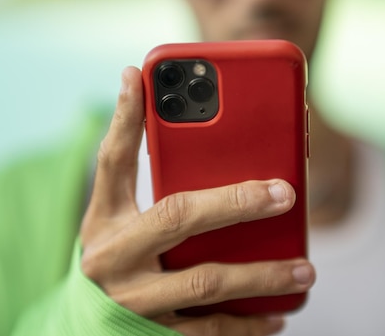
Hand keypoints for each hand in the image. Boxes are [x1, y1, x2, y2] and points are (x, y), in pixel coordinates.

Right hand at [80, 67, 314, 335]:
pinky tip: (278, 316)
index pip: (111, 159)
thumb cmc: (113, 256)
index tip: (139, 75)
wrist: (79, 328)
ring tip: (305, 270)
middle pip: (178, 216)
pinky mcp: (154, 334)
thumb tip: (143, 97)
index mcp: (104, 219)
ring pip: (205, 282)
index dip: (124, 117)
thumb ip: (136, 170)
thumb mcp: (114, 216)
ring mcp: (134, 301)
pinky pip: (209, 331)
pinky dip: (247, 326)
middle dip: (235, 201)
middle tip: (286, 193)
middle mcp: (113, 258)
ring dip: (261, 274)